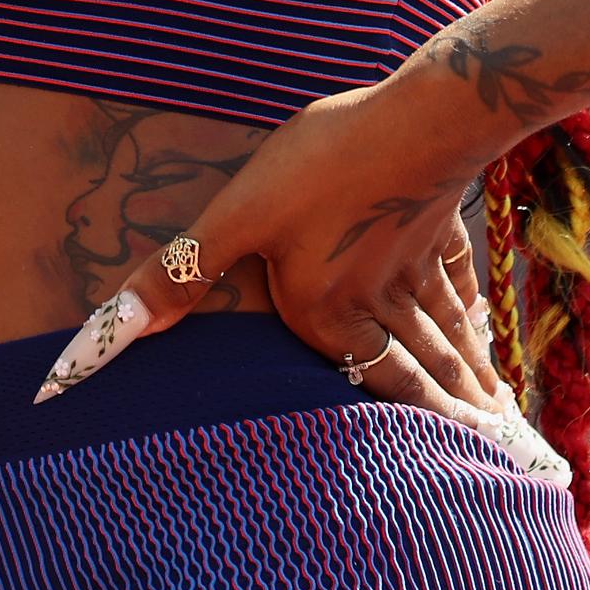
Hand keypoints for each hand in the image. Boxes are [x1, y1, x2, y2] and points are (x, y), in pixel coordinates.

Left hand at [29, 80, 572, 483]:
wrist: (421, 114)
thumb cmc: (324, 166)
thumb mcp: (239, 215)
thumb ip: (179, 274)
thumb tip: (98, 342)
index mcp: (324, 314)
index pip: (361, 389)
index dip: (398, 435)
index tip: (435, 475)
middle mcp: (376, 304)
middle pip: (417, 374)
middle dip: (444, 414)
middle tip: (479, 449)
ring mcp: (414, 265)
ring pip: (442, 336)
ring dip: (463, 377)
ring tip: (490, 411)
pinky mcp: (438, 224)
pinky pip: (457, 284)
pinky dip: (471, 313)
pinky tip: (480, 328)